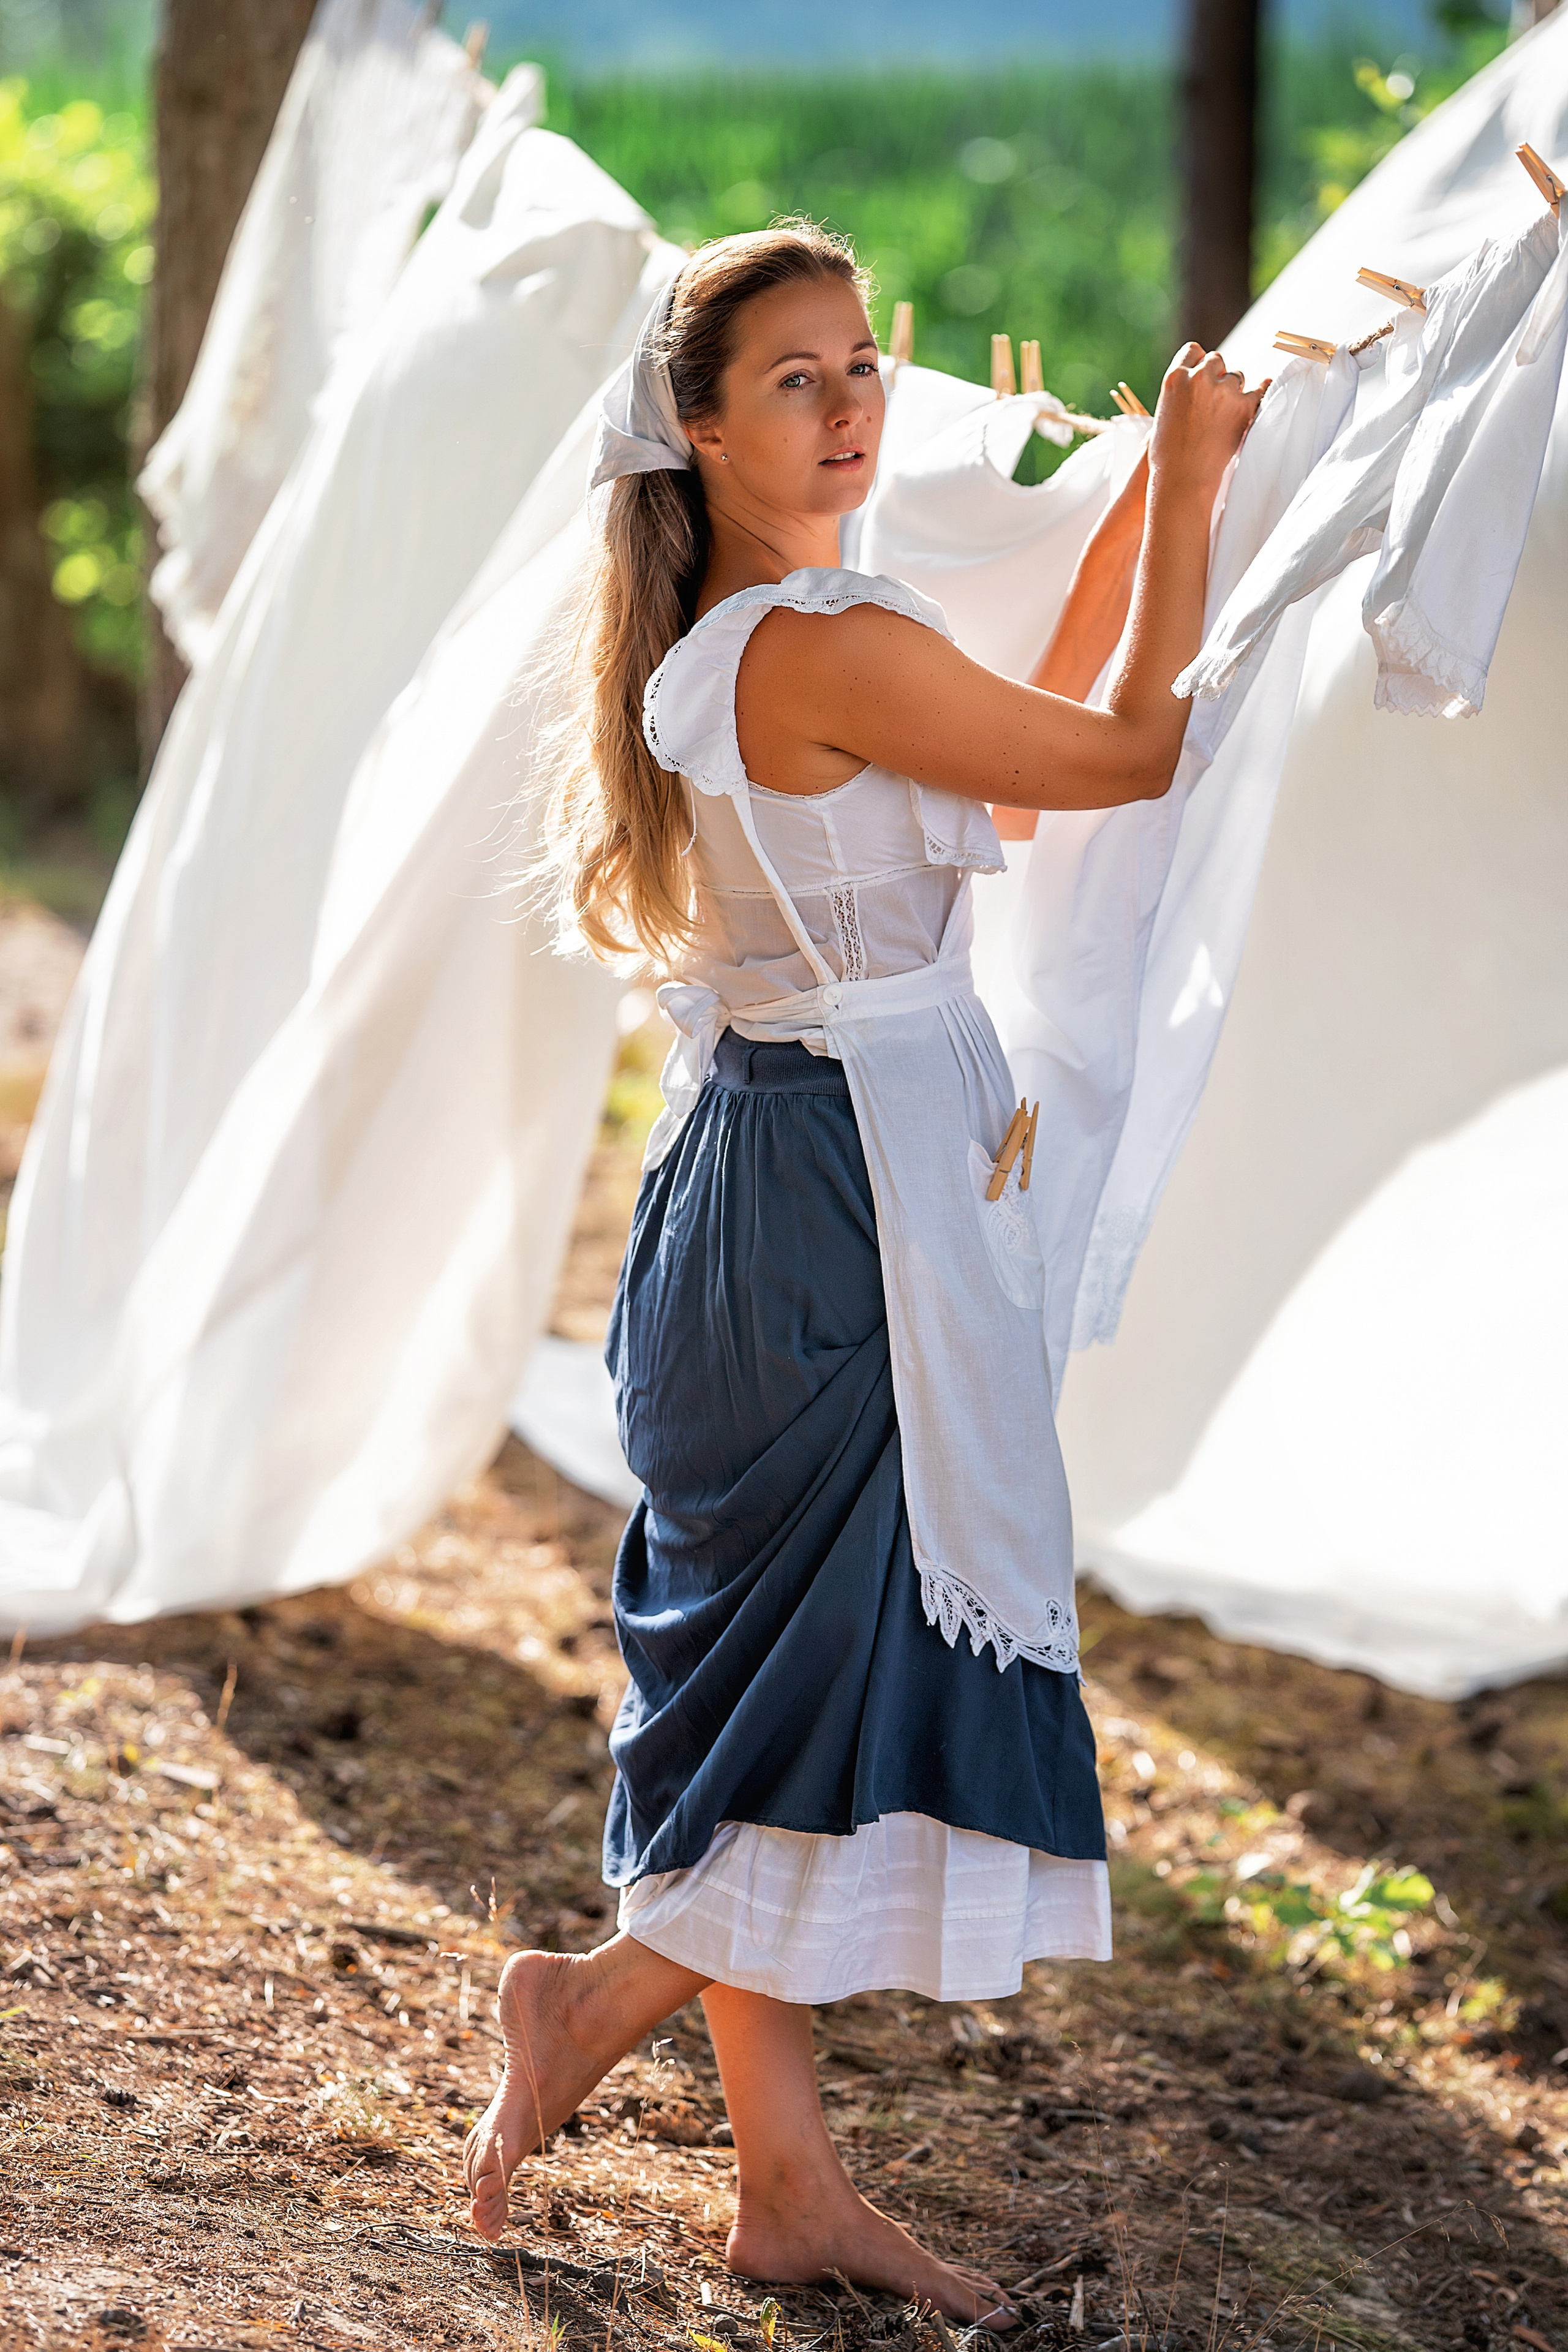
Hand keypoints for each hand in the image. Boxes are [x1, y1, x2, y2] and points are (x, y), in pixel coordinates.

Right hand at [1148, 343, 1267, 494]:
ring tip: (1227, 413)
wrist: (1182, 479)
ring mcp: (1223, 390)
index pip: (1193, 351)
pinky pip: (1259, 389)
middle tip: (1216, 397)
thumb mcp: (1164, 413)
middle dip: (1218, 375)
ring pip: (1236, 376)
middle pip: (1216, 360)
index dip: (1199, 361)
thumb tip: (1195, 383)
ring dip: (1234, 389)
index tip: (1203, 373)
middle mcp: (1198, 378)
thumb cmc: (1167, 455)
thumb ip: (1180, 392)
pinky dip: (1261, 391)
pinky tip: (1265, 388)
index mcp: (1174, 378)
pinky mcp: (1243, 406)